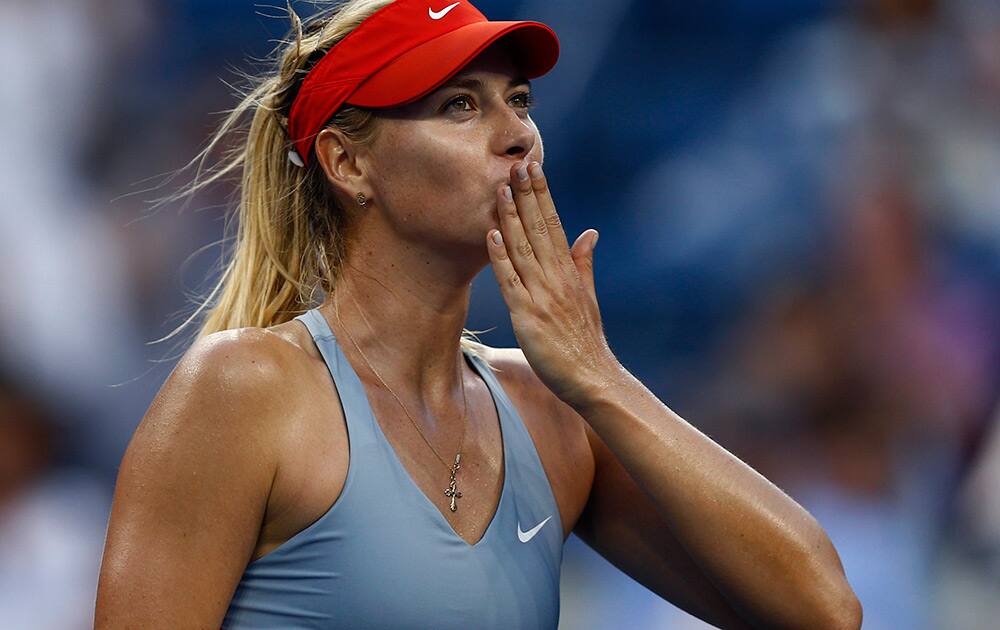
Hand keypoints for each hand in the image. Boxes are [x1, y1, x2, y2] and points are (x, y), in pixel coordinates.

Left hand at [486, 160, 617, 408]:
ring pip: (523, 249)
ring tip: (500, 188)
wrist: (594, 378)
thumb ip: (584, 263)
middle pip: (539, 228)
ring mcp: (543, 295)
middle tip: (516, 163)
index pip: (554, 224)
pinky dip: (501, 257)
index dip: (542, 194)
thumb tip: (589, 233)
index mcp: (569, 272)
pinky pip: (511, 281)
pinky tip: (491, 234)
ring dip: (511, 217)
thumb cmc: (587, 342)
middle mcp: (557, 278)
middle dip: (527, 195)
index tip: (533, 167)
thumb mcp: (588, 297)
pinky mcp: (528, 316)